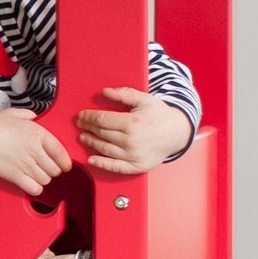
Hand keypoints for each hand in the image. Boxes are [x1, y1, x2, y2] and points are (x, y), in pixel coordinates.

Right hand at [0, 108, 71, 194]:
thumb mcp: (13, 114)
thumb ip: (28, 115)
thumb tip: (33, 117)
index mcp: (38, 134)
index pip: (61, 152)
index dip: (65, 162)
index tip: (65, 165)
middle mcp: (35, 151)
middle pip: (55, 169)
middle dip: (53, 170)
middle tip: (46, 168)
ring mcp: (26, 165)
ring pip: (46, 179)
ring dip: (43, 178)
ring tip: (36, 174)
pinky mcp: (16, 177)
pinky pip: (35, 189)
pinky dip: (35, 188)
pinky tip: (30, 183)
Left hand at [76, 87, 191, 173]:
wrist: (177, 133)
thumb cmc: (159, 115)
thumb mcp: (144, 99)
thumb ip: (124, 94)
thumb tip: (104, 91)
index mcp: (132, 123)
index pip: (102, 120)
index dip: (89, 117)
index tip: (81, 115)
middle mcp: (131, 140)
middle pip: (101, 134)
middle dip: (88, 128)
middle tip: (80, 124)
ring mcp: (133, 155)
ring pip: (105, 149)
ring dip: (91, 143)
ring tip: (83, 137)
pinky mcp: (136, 166)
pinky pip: (115, 167)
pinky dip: (101, 164)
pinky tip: (91, 160)